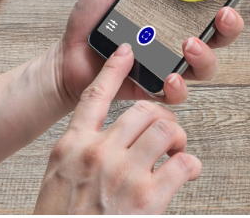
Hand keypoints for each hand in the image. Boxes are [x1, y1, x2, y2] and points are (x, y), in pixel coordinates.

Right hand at [35, 44, 200, 214]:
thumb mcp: (59, 179)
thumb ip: (83, 154)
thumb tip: (114, 141)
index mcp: (72, 146)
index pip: (94, 96)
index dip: (113, 69)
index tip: (126, 52)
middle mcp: (98, 153)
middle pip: (141, 110)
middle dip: (160, 117)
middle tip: (166, 133)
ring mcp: (124, 173)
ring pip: (165, 129)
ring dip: (177, 138)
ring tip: (176, 152)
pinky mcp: (148, 198)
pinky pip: (182, 163)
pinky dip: (190, 165)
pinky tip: (186, 172)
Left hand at [54, 0, 243, 107]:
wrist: (69, 55)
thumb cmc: (94, 19)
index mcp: (175, 12)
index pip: (213, 4)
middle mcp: (179, 38)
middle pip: (221, 36)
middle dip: (230, 26)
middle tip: (222, 15)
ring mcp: (170, 63)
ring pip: (206, 67)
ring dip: (205, 56)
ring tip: (188, 44)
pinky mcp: (155, 86)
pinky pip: (177, 93)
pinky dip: (178, 87)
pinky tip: (169, 76)